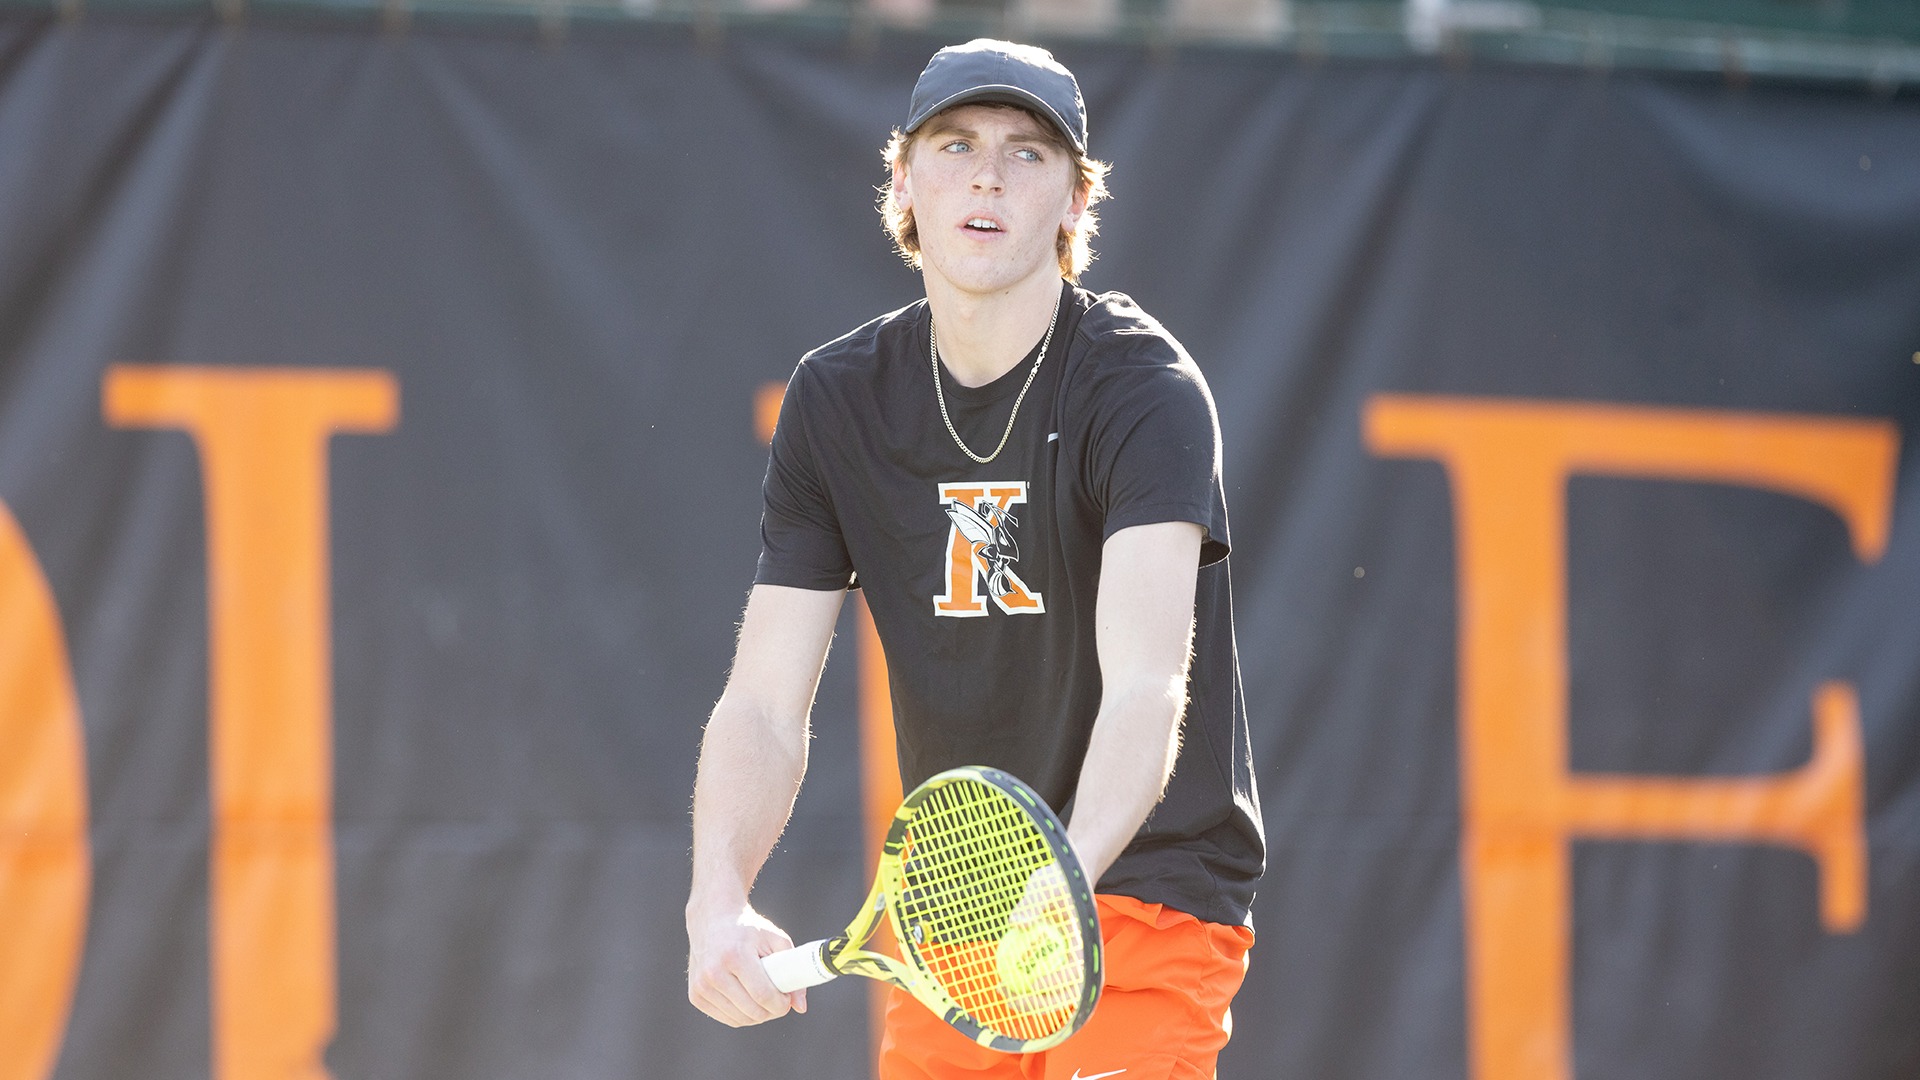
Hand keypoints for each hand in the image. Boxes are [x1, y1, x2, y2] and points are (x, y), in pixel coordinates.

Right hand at [686, 901, 807, 1026]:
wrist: (712, 918)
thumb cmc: (748, 929)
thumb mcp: (775, 940)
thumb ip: (792, 970)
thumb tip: (801, 1007)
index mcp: (735, 956)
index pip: (763, 995)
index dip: (781, 1004)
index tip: (787, 1001)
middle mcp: (714, 972)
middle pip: (752, 1011)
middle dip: (772, 1011)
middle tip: (779, 1001)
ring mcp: (701, 985)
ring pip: (740, 1019)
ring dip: (757, 1016)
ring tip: (764, 1000)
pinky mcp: (695, 995)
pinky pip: (726, 1018)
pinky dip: (741, 1015)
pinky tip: (747, 1001)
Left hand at [997, 863, 1083, 1014]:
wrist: (1068, 880)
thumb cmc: (1060, 881)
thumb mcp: (1047, 886)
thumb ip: (1033, 903)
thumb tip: (1016, 922)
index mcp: (1086, 945)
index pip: (1077, 974)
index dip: (1057, 984)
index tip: (1033, 984)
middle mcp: (1081, 961)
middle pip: (1065, 995)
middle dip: (1038, 1003)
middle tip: (1011, 998)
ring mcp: (1068, 965)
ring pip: (1052, 995)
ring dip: (1029, 1000)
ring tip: (1002, 991)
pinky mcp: (1055, 964)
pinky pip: (1040, 980)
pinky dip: (1024, 986)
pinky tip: (1002, 982)